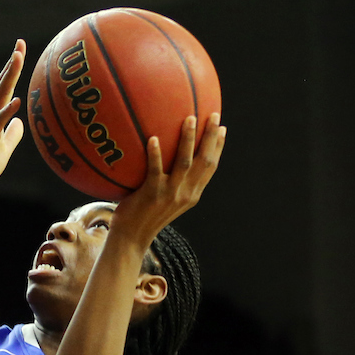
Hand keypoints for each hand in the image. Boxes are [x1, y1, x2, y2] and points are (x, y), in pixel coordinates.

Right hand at [0, 40, 25, 195]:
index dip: (11, 69)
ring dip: (9, 77)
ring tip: (18, 57)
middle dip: (11, 64)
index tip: (20, 50)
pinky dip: (7, 111)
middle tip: (20, 43)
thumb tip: (19, 121)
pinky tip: (17, 101)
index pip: (3, 88)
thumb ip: (12, 134)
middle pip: (1, 85)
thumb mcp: (4, 149)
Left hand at [111, 113, 226, 245]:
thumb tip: (169, 160)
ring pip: (184, 162)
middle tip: (214, 115)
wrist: (131, 238)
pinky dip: (156, 154)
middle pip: (204, 161)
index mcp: (192, 195)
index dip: (218, 148)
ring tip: (189, 118)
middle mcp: (185, 194)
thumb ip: (173, 183)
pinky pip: (155, 170)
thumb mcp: (165, 201)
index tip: (223, 129)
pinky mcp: (151, 194)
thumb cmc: (144, 216)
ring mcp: (169, 194)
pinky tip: (153, 138)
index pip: (210, 168)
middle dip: (211, 137)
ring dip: (188, 139)